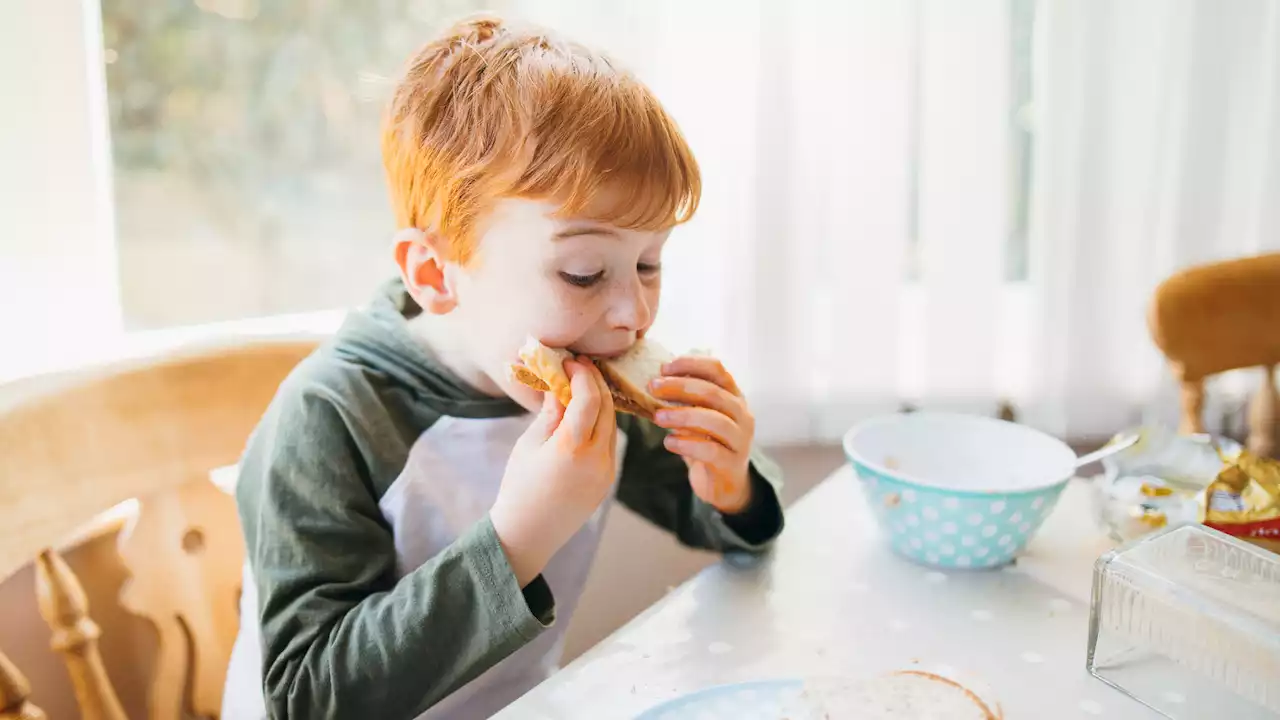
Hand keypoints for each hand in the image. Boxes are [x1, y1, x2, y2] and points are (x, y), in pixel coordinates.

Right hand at [490, 358, 616, 586]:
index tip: (571, 362)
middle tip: (581, 367)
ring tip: (582, 387)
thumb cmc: (519, 487)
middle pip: (606, 408)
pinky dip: (601, 424)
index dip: (582, 375)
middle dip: (595, 383)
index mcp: (572, 448)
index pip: (588, 398)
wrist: (528, 534)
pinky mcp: (608, 481)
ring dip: (600, 402)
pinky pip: (610, 443)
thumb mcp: (530, 444)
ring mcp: (606, 471)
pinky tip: (586, 416)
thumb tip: (561, 385)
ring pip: (612, 425)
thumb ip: (551, 413)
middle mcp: (597, 459)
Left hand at [649, 357, 754, 514]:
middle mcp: (742, 414)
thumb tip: (654, 380)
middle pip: (714, 393)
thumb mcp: (699, 416)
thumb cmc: (707, 443)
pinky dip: (687, 444)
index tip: (664, 367)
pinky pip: (711, 450)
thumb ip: (685, 399)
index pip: (717, 369)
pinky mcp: (732, 463)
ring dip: (683, 415)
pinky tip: (669, 442)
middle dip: (680, 387)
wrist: (725, 484)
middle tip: (652, 387)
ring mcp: (740, 440)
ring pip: (715, 421)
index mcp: (734, 396)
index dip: (691, 364)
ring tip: (657, 417)